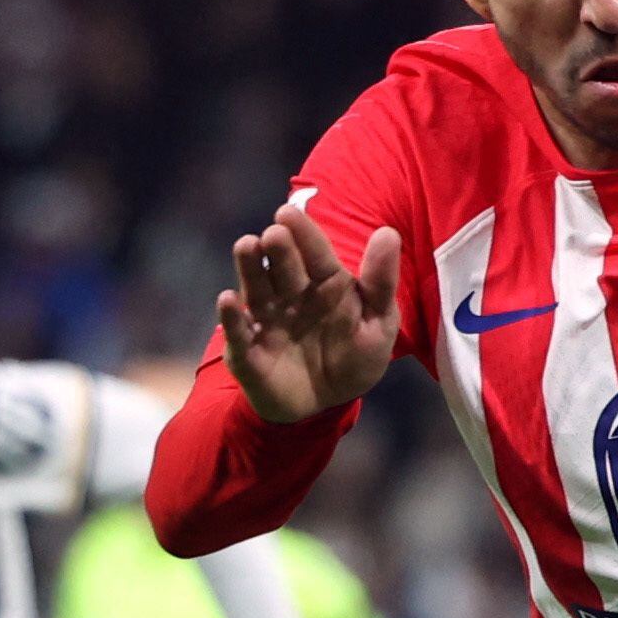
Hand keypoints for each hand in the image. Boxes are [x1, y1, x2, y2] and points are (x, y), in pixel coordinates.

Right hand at [218, 207, 404, 425]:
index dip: (303, 234)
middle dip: (278, 249)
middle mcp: (291, 296)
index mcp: (324, 284)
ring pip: (257, 290)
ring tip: (246, 246)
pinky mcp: (249, 352)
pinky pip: (239, 334)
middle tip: (274, 234)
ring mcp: (268, 322)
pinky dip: (233, 318)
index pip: (314, 254)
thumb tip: (388, 233)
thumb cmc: (353, 357)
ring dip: (250, 269)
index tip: (288, 214)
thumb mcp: (378, 323)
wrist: (328, 403)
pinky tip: (228, 299)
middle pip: (282, 267)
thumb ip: (381, 282)